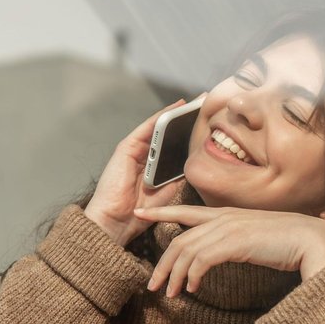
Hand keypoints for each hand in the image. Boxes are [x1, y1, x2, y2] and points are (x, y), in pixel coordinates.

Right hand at [84, 95, 204, 246]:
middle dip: (186, 117)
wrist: (116, 222)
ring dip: (176, 112)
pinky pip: (147, 128)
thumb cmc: (140, 212)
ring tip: (195, 101)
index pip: (174, 144)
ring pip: (159, 126)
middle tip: (206, 101)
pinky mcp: (126, 147)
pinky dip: (161, 117)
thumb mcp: (167, 192)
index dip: (190, 131)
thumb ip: (177, 176)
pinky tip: (175, 108)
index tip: (209, 121)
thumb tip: (194, 163)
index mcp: (154, 166)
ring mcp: (135, 150)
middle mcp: (144, 155)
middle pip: (168, 131)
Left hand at [133, 205, 324, 296]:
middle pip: (180, 238)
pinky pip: (202, 260)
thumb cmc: (289, 243)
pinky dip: (192, 276)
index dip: (161, 212)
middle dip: (162, 262)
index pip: (186, 210)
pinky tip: (192, 289)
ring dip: (174, 275)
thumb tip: (227, 253)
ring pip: (187, 250)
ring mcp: (229, 228)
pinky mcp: (235, 242)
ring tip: (170, 294)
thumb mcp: (256, 238)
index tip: (140, 213)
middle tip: (152, 284)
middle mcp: (224, 218)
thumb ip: (237, 241)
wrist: (312, 241)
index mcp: (227, 214)